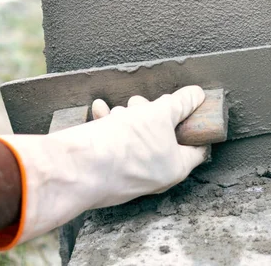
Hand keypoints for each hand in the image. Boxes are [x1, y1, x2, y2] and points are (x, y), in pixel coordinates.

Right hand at [0, 86, 207, 248]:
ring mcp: (128, 174)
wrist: (73, 167)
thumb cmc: (121, 146)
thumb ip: (180, 104)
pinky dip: (108, 124)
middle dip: (152, 114)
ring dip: (128, 117)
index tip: (189, 105)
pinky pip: (112, 143)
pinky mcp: (105, 170)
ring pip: (135, 138)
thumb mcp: (157, 115)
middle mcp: (153, 176)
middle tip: (141, 103)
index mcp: (174, 168)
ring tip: (119, 109)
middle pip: (162, 137)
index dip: (195, 122)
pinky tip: (99, 110)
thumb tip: (196, 95)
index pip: (197, 145)